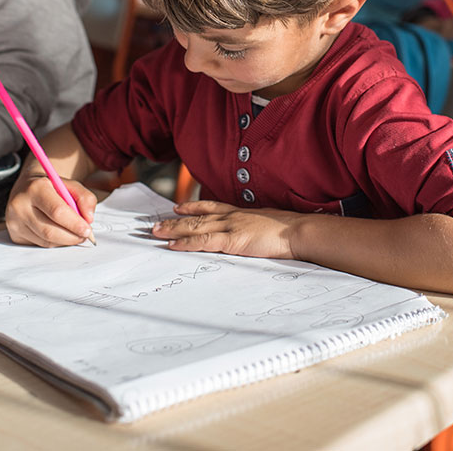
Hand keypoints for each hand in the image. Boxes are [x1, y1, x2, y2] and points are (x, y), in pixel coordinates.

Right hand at [4, 172, 97, 246]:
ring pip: (46, 241)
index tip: (88, 230)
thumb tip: (89, 219)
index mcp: (35, 188)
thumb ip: (85, 198)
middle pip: (50, 231)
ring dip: (64, 241)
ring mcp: (14, 222)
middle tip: (84, 236)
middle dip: (72, 237)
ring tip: (73, 233)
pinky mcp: (14, 235)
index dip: (74, 224)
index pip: (57, 211)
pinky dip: (54, 243)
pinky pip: (40, 245)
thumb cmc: (52, 188)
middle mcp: (20, 205)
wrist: (27, 189)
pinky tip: (58, 233)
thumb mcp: (71, 185)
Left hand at [151, 200, 301, 258]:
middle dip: (174, 221)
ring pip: (194, 227)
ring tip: (155, 232)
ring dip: (173, 230)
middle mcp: (230, 217)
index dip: (192, 206)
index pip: (210, 207)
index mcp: (239, 212)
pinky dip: (186, 244)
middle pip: (196, 217)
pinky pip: (203, 242)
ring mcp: (230, 227)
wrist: (297, 231)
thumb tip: (249, 235)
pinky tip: (172, 245)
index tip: (178, 207)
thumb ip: (252, 227)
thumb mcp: (265, 224)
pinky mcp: (231, 240)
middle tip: (155, 224)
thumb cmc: (287, 229)